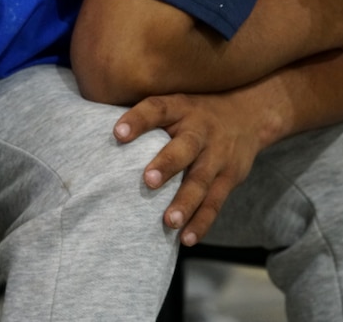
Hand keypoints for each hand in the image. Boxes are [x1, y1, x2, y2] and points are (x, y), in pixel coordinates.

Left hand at [113, 91, 263, 245]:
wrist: (249, 114)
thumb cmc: (193, 113)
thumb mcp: (173, 104)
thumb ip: (144, 115)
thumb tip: (93, 128)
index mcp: (180, 108)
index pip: (157, 109)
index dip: (137, 120)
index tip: (117, 133)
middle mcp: (200, 131)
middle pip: (185, 147)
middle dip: (167, 165)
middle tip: (148, 181)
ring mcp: (218, 156)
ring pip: (201, 181)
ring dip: (185, 203)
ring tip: (168, 221)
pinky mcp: (230, 177)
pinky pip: (215, 202)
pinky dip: (202, 222)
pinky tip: (187, 238)